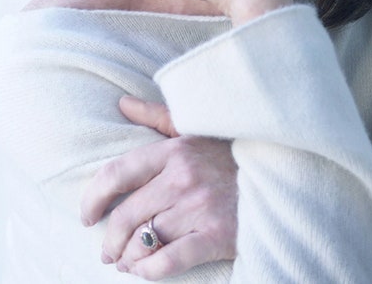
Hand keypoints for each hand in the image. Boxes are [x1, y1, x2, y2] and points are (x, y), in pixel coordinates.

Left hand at [81, 96, 238, 279]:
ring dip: (127, 257)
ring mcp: (199, 208)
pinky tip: (144, 271)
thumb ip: (157, 116)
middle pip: (125, 214)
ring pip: (143, 240)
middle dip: (109, 240)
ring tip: (126, 262)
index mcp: (174, 150)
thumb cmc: (233, 154)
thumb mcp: (196, 128)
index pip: (116, 174)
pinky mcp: (216, 237)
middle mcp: (182, 178)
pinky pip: (168, 261)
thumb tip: (122, 103)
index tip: (87, 217)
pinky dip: (149, 271)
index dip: (92, 199)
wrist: (283, 177)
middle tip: (107, 251)